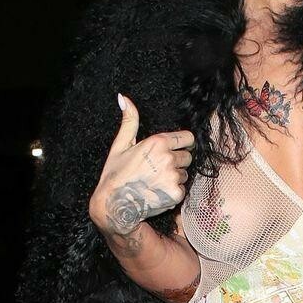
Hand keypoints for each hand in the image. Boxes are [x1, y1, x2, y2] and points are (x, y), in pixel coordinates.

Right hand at [90, 94, 193, 238]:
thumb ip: (129, 121)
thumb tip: (123, 98)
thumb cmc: (115, 174)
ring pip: (185, 174)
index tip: (174, 150)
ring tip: (155, 182)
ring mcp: (173, 176)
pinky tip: (158, 193)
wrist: (114, 205)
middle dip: (177, 161)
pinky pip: (182, 189)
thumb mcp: (120, 145)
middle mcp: (168, 158)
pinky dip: (173, 192)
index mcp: (157, 142)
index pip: (188, 138)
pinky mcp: (176, 193)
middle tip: (158, 169)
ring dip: (175, 177)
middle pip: (187, 156)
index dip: (182, 144)